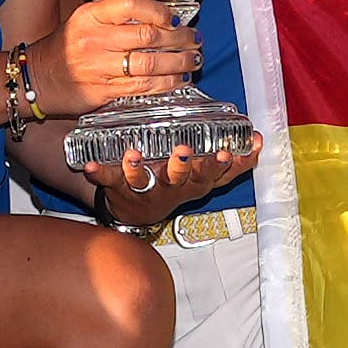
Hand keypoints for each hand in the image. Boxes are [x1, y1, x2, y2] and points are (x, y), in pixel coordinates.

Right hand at [43, 0, 197, 115]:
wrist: (39, 78)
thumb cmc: (67, 47)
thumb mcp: (85, 20)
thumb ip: (117, 17)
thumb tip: (162, 17)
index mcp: (90, 16)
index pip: (130, 4)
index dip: (158, 10)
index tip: (175, 18)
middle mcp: (95, 40)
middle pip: (147, 36)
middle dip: (179, 39)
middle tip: (195, 39)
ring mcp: (99, 67)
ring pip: (149, 64)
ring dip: (178, 63)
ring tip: (193, 60)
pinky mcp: (104, 91)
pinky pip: (143, 87)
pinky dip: (166, 84)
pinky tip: (179, 80)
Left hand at [83, 130, 236, 222]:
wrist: (135, 208)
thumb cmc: (174, 181)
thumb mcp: (204, 175)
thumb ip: (230, 161)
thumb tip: (260, 139)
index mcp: (194, 182)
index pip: (215, 175)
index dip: (226, 167)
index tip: (233, 152)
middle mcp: (172, 188)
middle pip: (182, 180)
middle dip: (186, 167)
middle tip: (186, 152)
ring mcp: (144, 189)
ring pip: (145, 182)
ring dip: (139, 169)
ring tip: (134, 156)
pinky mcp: (118, 188)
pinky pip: (107, 181)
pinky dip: (98, 173)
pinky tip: (88, 165)